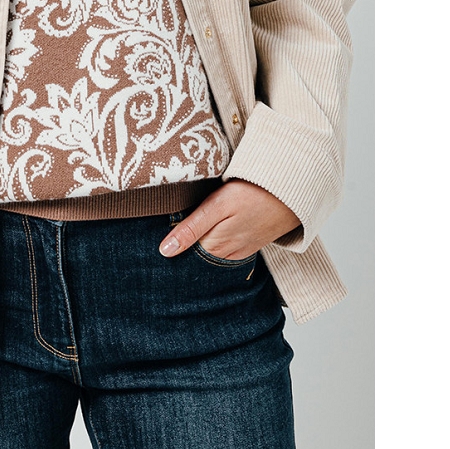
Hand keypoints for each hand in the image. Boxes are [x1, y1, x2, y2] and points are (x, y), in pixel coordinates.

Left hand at [159, 179, 300, 260]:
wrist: (292, 192)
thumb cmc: (254, 193)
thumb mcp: (217, 206)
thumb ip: (191, 228)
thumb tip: (165, 251)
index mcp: (215, 246)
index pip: (184, 255)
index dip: (171, 247)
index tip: (157, 243)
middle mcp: (227, 254)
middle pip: (197, 256)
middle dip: (184, 249)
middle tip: (167, 239)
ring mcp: (240, 250)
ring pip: (211, 254)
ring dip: (199, 246)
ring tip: (188, 235)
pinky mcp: (249, 243)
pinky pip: (226, 250)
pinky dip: (215, 244)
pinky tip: (210, 234)